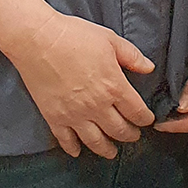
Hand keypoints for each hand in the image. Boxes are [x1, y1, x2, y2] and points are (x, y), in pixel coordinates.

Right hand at [9, 8, 157, 159]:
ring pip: (96, 141)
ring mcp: (74, 114)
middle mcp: (96, 106)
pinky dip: (73, 148)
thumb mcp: (110, 40)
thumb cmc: (74, 36)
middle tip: (133, 136)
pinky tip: (77, 152)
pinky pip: (66, 140)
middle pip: (119, 130)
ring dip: (106, 149)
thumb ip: (132, 56)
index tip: (147, 120)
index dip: (145, 119)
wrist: (37, 40)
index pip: (137, 112)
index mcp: (114, 86)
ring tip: (111, 152)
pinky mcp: (54, 117)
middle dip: (130, 135)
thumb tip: (149, 68)